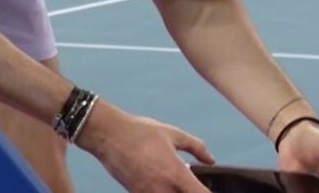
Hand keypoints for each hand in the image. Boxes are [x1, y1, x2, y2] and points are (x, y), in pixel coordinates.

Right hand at [77, 103, 215, 191]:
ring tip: (175, 182)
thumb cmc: (139, 131)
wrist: (107, 135)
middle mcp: (163, 188)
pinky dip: (161, 190)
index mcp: (176, 173)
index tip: (208, 187)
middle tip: (190, 184)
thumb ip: (195, 147)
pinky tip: (162, 181)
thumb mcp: (172, 133)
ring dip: (175, 191)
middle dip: (190, 191)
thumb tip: (210, 159)